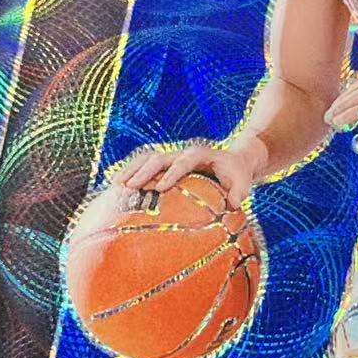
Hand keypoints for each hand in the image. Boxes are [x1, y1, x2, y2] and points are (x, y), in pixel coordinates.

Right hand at [108, 138, 264, 207]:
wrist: (232, 159)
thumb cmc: (237, 174)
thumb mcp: (243, 182)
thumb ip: (239, 192)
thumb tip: (232, 205)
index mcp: (200, 155)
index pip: (183, 162)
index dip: (171, 174)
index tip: (159, 187)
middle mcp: (182, 153)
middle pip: (158, 158)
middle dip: (143, 172)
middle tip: (129, 188)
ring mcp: (172, 157)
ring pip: (146, 159)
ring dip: (131, 170)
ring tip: (115, 186)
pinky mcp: (166, 164)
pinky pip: (145, 165)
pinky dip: (131, 173)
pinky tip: (117, 186)